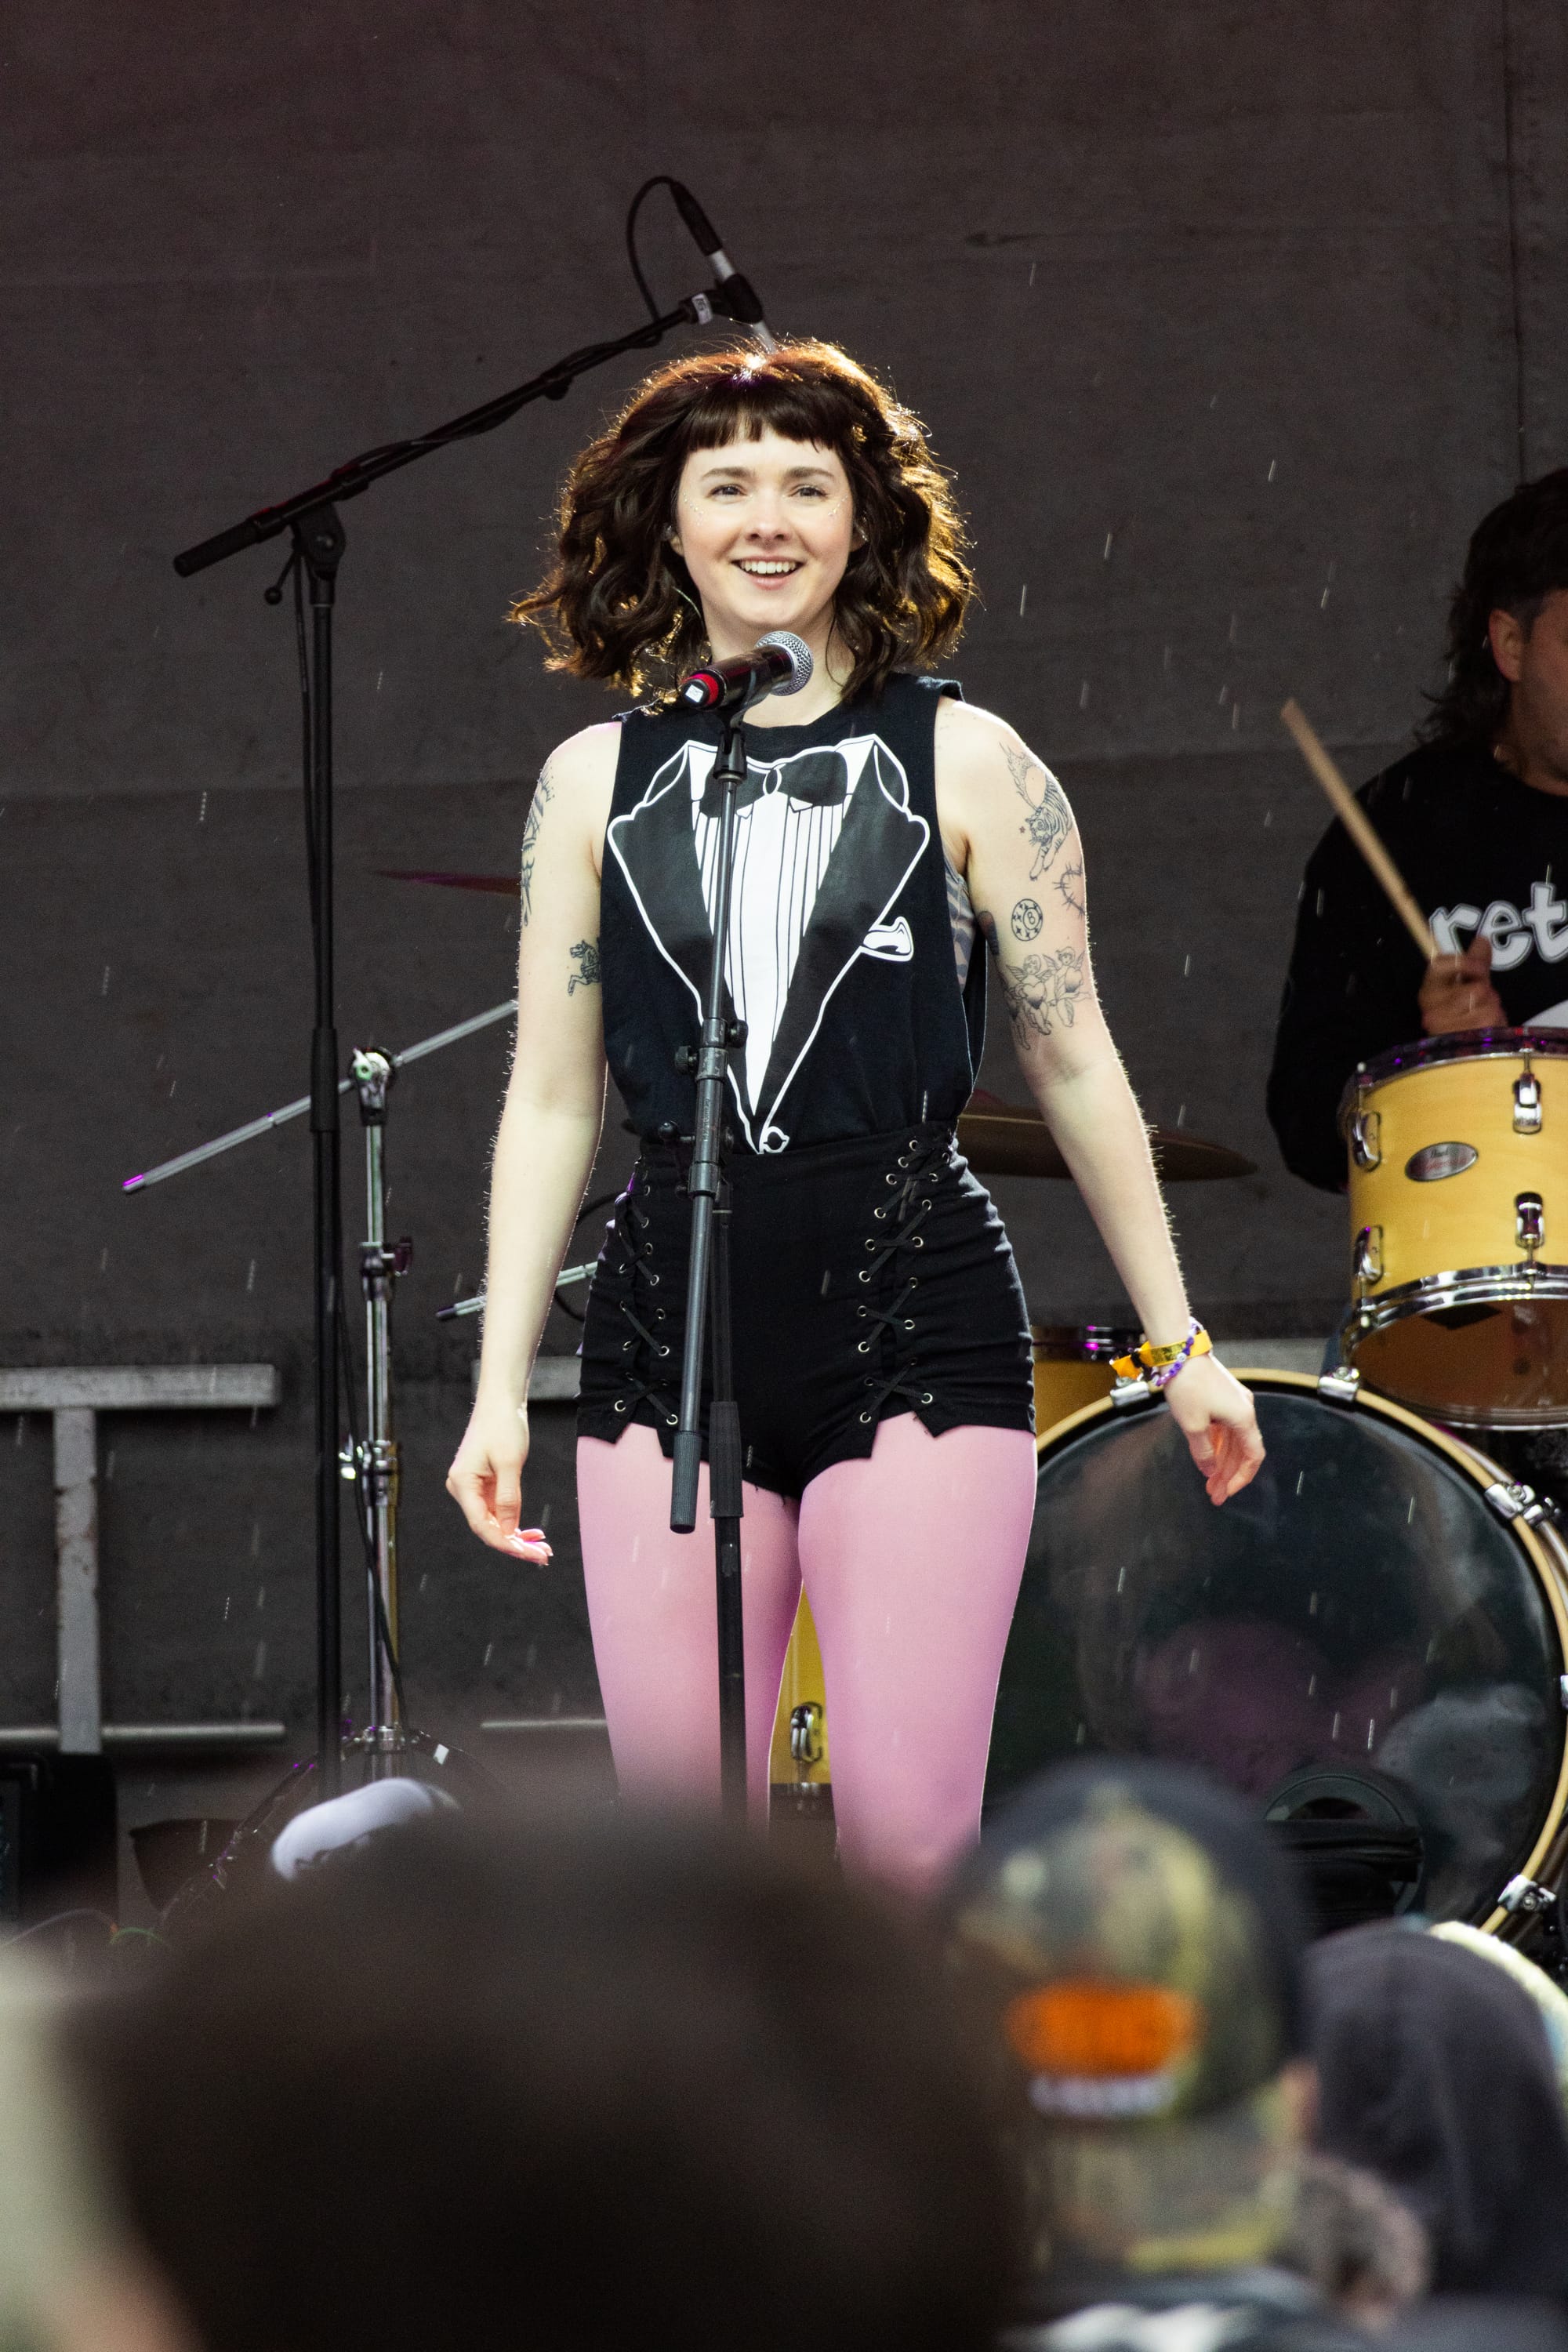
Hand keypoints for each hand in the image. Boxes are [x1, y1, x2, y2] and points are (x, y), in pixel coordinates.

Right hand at [445, 1395, 552, 1561]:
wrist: (501, 1402)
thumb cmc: (503, 1426)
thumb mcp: (510, 1463)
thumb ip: (509, 1498)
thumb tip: (510, 1530)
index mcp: (463, 1483)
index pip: (482, 1525)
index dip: (505, 1543)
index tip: (529, 1554)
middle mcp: (463, 1489)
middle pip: (488, 1527)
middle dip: (514, 1544)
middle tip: (543, 1556)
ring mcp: (473, 1488)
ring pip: (494, 1521)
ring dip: (517, 1536)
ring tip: (542, 1548)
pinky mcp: (484, 1485)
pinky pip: (498, 1511)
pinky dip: (515, 1522)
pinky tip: (532, 1534)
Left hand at [1161, 1352, 1264, 1504]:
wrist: (1180, 1351)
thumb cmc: (1188, 1387)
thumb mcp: (1193, 1425)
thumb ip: (1204, 1452)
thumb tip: (1210, 1471)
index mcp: (1244, 1419)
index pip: (1252, 1456)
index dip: (1242, 1477)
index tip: (1227, 1492)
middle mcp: (1244, 1411)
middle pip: (1241, 1451)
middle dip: (1228, 1475)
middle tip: (1214, 1495)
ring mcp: (1234, 1403)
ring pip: (1232, 1441)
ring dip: (1221, 1462)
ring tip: (1209, 1483)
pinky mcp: (1223, 1398)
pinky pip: (1224, 1428)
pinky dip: (1217, 1445)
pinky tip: (1207, 1460)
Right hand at [1420, 938, 1504, 1034]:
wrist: (1469, 1053)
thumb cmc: (1467, 1017)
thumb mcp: (1470, 987)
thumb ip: (1475, 963)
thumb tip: (1482, 939)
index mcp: (1429, 992)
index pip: (1438, 965)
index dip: (1463, 963)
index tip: (1479, 968)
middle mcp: (1431, 1010)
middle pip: (1474, 988)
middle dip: (1486, 993)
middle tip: (1479, 1004)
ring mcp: (1444, 1027)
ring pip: (1486, 1003)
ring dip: (1492, 1009)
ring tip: (1482, 1019)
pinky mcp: (1461, 1040)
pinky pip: (1490, 1018)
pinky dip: (1495, 1022)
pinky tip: (1485, 1030)